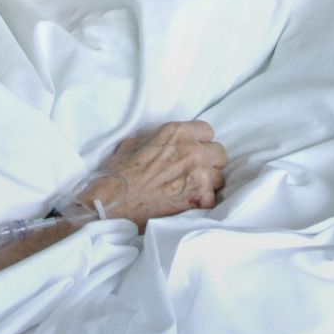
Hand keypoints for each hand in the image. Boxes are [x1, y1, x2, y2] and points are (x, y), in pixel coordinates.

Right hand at [81, 120, 226, 231]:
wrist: (114, 202)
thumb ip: (159, 140)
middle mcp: (193, 151)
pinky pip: (212, 198)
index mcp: (177, 133)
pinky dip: (201, 201)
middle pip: (219, 153)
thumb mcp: (135, 143)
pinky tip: (186, 202)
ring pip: (219, 176)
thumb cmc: (120, 173)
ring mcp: (200, 176)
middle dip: (208, 160)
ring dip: (208, 181)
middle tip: (193, 170)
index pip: (207, 131)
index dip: (199, 141)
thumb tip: (167, 144)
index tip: (192, 149)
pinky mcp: (201, 199)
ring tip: (189, 187)